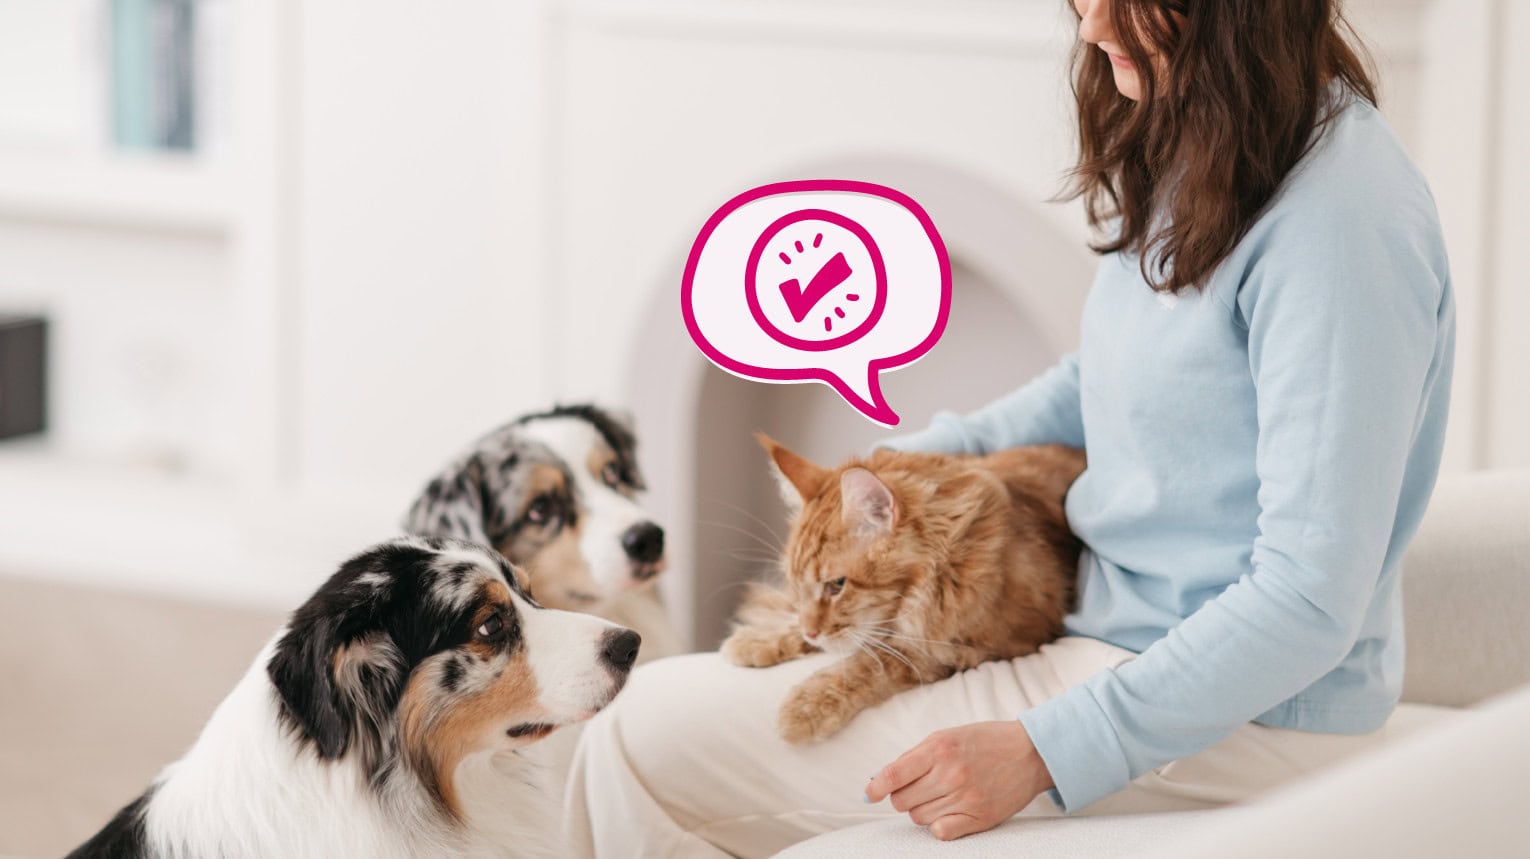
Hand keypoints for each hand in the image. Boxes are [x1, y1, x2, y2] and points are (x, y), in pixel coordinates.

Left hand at [865, 721, 1053, 840]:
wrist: (1029, 752)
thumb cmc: (983, 742)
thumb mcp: (946, 737)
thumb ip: (914, 757)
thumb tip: (880, 781)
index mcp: (939, 748)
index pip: (893, 775)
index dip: (875, 788)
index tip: (869, 794)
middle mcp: (951, 773)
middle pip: (902, 801)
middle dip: (903, 796)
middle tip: (919, 788)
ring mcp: (966, 796)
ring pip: (919, 817)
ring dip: (922, 809)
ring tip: (941, 795)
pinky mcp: (980, 816)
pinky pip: (941, 832)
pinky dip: (939, 826)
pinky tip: (948, 812)